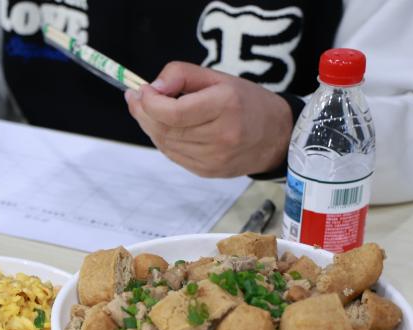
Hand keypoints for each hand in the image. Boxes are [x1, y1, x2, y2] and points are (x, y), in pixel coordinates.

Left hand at [125, 62, 292, 177]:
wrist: (276, 137)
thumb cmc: (246, 102)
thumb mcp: (218, 77)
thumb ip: (181, 74)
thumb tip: (152, 88)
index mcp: (226, 106)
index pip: (174, 113)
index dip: (150, 103)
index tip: (142, 90)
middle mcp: (221, 136)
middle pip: (165, 129)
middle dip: (143, 113)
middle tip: (135, 99)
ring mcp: (213, 158)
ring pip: (165, 144)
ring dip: (150, 127)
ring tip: (148, 110)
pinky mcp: (207, 171)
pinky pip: (173, 155)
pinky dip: (163, 140)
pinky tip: (164, 127)